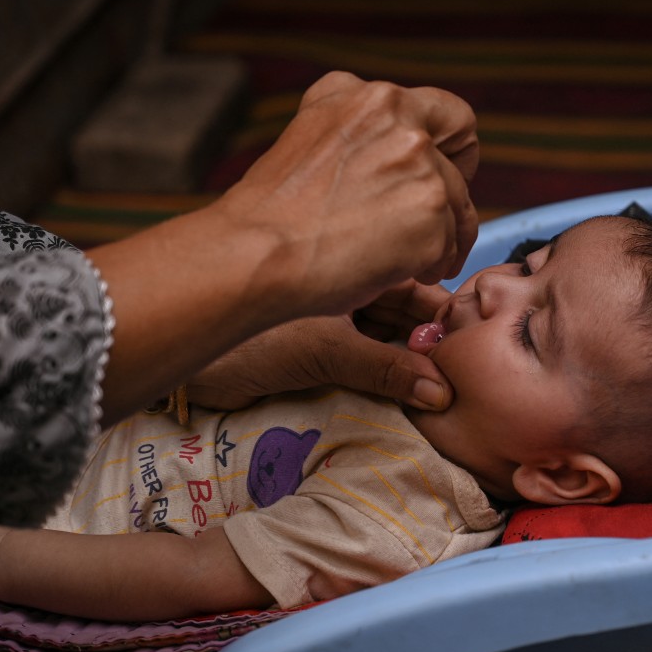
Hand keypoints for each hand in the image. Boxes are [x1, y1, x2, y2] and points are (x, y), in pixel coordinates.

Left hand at [187, 281, 453, 410]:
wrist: (180, 341)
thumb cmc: (251, 333)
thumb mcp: (327, 350)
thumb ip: (386, 371)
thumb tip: (441, 393)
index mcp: (353, 257)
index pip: (416, 285)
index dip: (442, 317)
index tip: (472, 347)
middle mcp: (345, 279)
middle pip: (404, 311)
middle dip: (428, 341)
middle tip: (462, 374)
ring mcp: (329, 310)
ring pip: (385, 333)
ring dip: (407, 358)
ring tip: (442, 385)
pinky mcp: (313, 342)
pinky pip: (362, 354)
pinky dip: (384, 370)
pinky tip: (408, 388)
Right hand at [215, 71, 478, 316]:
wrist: (255, 252)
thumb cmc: (275, 215)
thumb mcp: (313, 140)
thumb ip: (362, 135)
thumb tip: (401, 155)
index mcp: (367, 97)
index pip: (450, 115)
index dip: (451, 153)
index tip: (439, 180)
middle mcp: (397, 117)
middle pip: (458, 168)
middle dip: (446, 205)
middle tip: (428, 234)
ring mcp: (417, 161)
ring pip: (458, 208)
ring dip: (440, 242)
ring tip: (409, 265)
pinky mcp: (429, 208)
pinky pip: (451, 245)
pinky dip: (431, 267)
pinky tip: (399, 275)